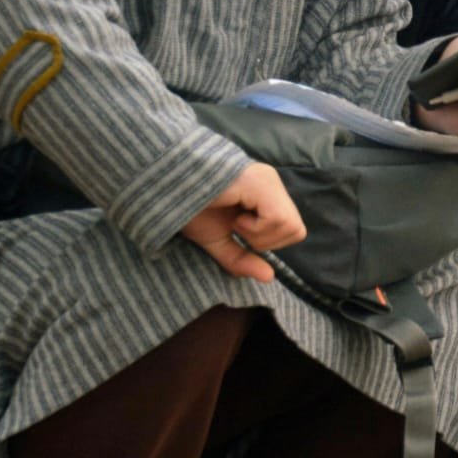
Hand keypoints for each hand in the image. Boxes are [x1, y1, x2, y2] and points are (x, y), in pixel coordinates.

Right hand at [182, 162, 305, 281]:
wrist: (162, 186)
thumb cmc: (186, 207)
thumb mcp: (216, 241)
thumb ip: (241, 259)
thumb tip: (269, 277)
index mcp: (265, 192)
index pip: (292, 229)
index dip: (267, 240)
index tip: (237, 227)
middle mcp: (270, 182)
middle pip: (296, 230)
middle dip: (265, 241)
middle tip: (236, 225)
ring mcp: (266, 179)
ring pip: (290, 226)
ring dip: (258, 234)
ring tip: (234, 219)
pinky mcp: (258, 182)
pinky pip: (277, 219)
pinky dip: (255, 228)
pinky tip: (235, 216)